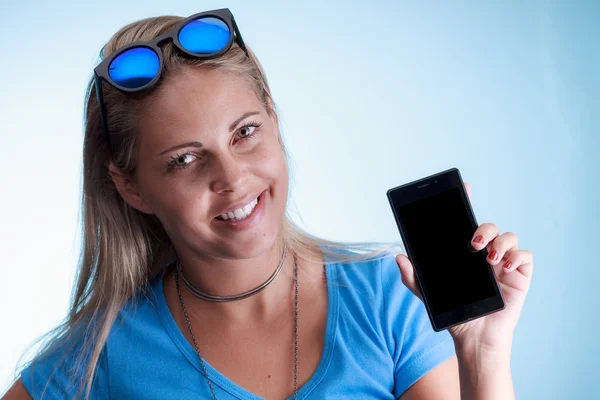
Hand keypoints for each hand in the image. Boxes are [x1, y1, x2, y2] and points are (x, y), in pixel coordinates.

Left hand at [395, 182, 533, 351]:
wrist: (473, 337)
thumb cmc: (453, 312)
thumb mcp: (427, 293)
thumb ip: (412, 277)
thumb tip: (399, 257)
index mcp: (464, 252)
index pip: (465, 223)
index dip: (467, 203)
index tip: (464, 188)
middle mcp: (485, 253)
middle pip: (488, 226)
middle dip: (483, 228)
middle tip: (473, 243)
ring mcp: (503, 263)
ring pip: (509, 236)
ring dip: (500, 241)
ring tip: (488, 257)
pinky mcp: (519, 276)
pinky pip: (525, 256)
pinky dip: (517, 256)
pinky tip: (504, 267)